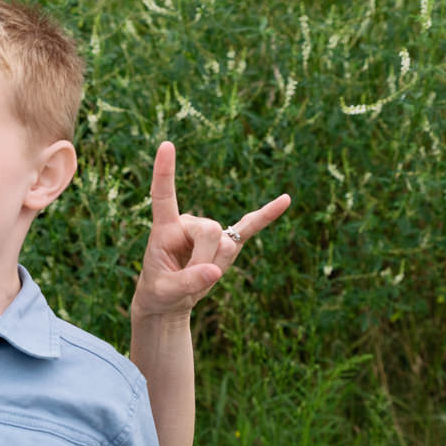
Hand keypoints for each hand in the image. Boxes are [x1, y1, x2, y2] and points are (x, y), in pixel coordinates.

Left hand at [132, 140, 290, 316]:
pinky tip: (285, 200)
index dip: (164, 172)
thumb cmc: (160, 292)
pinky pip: (250, 226)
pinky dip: (267, 215)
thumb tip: (215, 271)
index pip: (163, 195)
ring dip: (218, 266)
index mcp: (165, 228)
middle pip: (209, 231)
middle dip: (204, 260)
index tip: (166, 145)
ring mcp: (210, 229)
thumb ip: (186, 283)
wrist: (170, 300)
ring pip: (227, 244)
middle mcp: (189, 222)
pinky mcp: (227, 240)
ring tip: (199, 277)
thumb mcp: (164, 293)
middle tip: (189, 281)